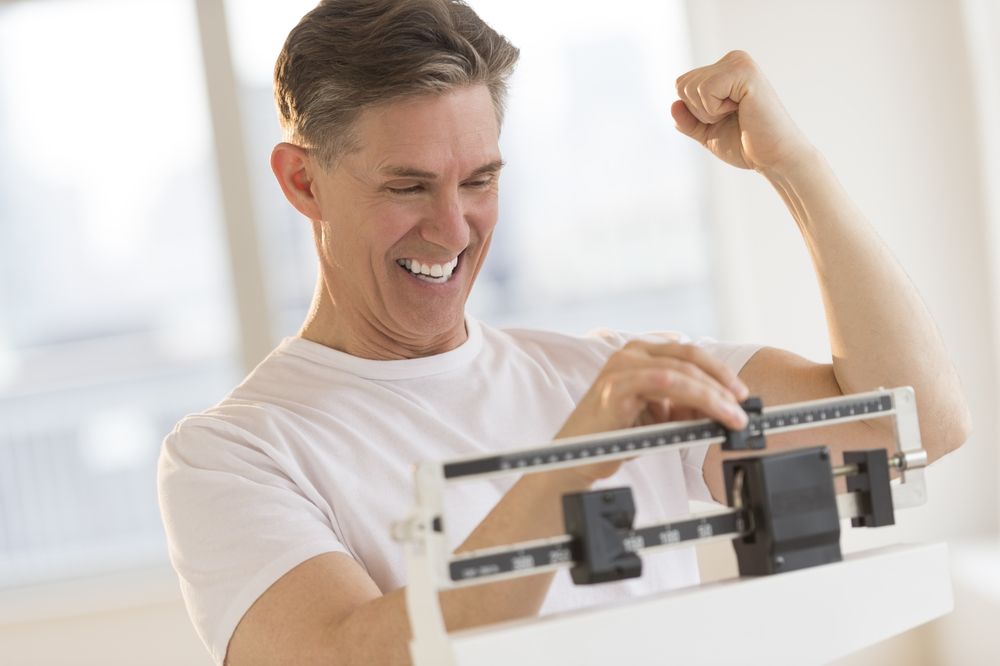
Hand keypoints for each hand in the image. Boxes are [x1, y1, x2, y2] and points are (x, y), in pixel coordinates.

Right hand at [554, 340, 749, 481]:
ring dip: (714, 396)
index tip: (742, 395)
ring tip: (732, 417)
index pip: (689, 354)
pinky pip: (665, 385)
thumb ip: (687, 405)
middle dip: (722, 383)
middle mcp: (629, 353)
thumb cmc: (615, 434)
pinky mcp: (615, 387)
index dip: (720, 372)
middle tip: (743, 408)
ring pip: (681, 372)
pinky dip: (694, 399)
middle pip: (689, 358)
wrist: (576, 457)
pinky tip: (710, 414)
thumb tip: (726, 407)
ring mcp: (621, 367)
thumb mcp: (659, 415)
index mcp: (640, 353)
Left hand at [671, 50, 812, 174]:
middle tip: (731, 118)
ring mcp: (739, 62)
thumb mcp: (707, 133)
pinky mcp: (744, 71)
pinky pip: (704, 90)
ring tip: (737, 114)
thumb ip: (687, 120)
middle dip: (698, 112)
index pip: (682, 86)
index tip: (724, 119)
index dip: (694, 113)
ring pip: (690, 87)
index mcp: (724, 69)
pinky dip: (715, 110)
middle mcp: (732, 59)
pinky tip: (741, 110)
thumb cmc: (745, 145)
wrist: (773, 158)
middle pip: (682, 84)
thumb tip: (673, 104)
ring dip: (708, 112)